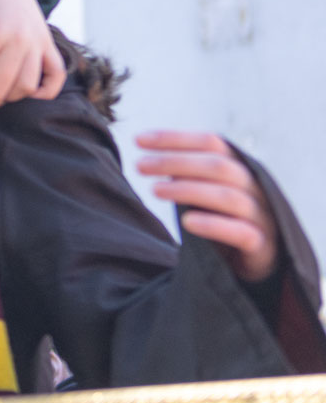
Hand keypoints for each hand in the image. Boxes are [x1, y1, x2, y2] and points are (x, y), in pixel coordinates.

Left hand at [136, 130, 278, 282]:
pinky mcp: (263, 246)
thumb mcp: (204, 194)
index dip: (176, 139)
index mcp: (240, 169)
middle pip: (219, 166)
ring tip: (155, 190)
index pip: (212, 143)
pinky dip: (214, 225)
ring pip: (229, 196)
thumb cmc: (223, 221)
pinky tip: (187, 221)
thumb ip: (186, 177)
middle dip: (176, 162)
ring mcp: (262, 216)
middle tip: (140, 166)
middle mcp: (255, 187)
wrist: (258, 263)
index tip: (138, 140)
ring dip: (189, 190)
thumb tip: (151, 159)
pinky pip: (242, 233)